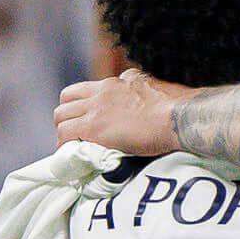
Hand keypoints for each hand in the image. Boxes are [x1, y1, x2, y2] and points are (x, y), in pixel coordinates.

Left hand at [56, 70, 185, 156]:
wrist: (179, 118)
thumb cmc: (176, 107)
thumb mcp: (151, 84)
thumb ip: (136, 84)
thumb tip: (131, 83)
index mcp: (115, 82)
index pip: (84, 89)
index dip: (79, 106)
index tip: (84, 120)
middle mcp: (101, 91)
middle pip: (66, 100)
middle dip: (67, 117)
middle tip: (75, 134)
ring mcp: (95, 109)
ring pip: (60, 117)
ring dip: (64, 132)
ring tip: (72, 147)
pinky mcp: (94, 128)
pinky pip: (65, 135)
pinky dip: (64, 145)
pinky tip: (71, 155)